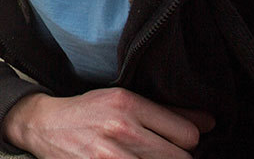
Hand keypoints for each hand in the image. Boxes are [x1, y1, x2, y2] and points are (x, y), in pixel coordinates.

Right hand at [3, 88, 215, 158]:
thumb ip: (165, 111)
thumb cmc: (86, 112)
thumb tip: (209, 123)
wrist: (43, 126)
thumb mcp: (121, 100)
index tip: (173, 141)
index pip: (188, 134)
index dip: (186, 141)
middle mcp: (121, 129)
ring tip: (142, 157)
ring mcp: (110, 156)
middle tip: (156, 152)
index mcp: (128, 104)